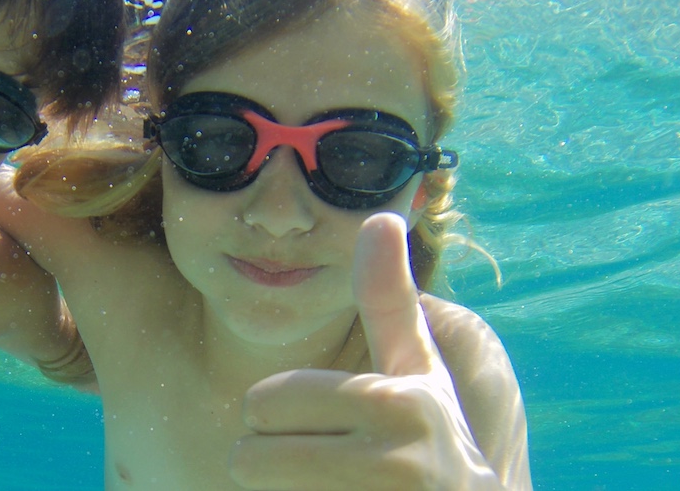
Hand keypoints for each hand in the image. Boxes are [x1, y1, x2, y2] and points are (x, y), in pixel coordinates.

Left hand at [230, 213, 499, 489]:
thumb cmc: (430, 443)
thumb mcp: (417, 373)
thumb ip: (389, 300)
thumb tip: (378, 215)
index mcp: (396, 403)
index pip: (265, 402)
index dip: (271, 415)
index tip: (318, 425)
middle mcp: (395, 461)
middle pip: (249, 458)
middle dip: (269, 464)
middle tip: (322, 469)